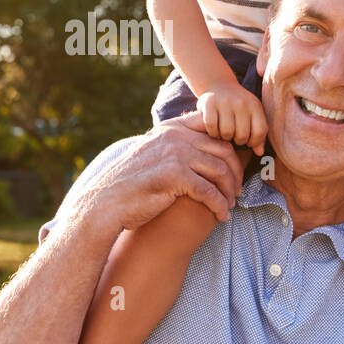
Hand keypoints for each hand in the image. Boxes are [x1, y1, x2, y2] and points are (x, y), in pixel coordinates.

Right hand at [92, 111, 245, 229]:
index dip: (229, 146)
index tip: (234, 166)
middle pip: (223, 149)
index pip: (213, 127)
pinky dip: (219, 206)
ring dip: (229, 191)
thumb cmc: (130, 183)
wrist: (106, 203)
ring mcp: (175, 154)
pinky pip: (209, 191)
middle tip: (237, 190)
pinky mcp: (175, 176)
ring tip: (230, 205)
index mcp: (171, 128)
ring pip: (220, 171)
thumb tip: (201, 148)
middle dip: (236, 172)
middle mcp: (175, 136)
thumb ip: (174, 145)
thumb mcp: (152, 153)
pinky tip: (221, 216)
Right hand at [196, 82, 266, 155]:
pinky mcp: (209, 103)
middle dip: (238, 141)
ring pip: (226, 132)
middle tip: (234, 137)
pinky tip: (214, 130)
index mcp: (255, 105)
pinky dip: (212, 132)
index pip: (260, 131)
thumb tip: (259, 153)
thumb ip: (258, 133)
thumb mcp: (252, 115)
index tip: (248, 142)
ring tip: (224, 133)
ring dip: (224, 137)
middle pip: (242, 135)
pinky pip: (211, 126)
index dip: (254, 142)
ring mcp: (225, 102)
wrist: (219, 85)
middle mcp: (241, 102)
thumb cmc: (238, 106)